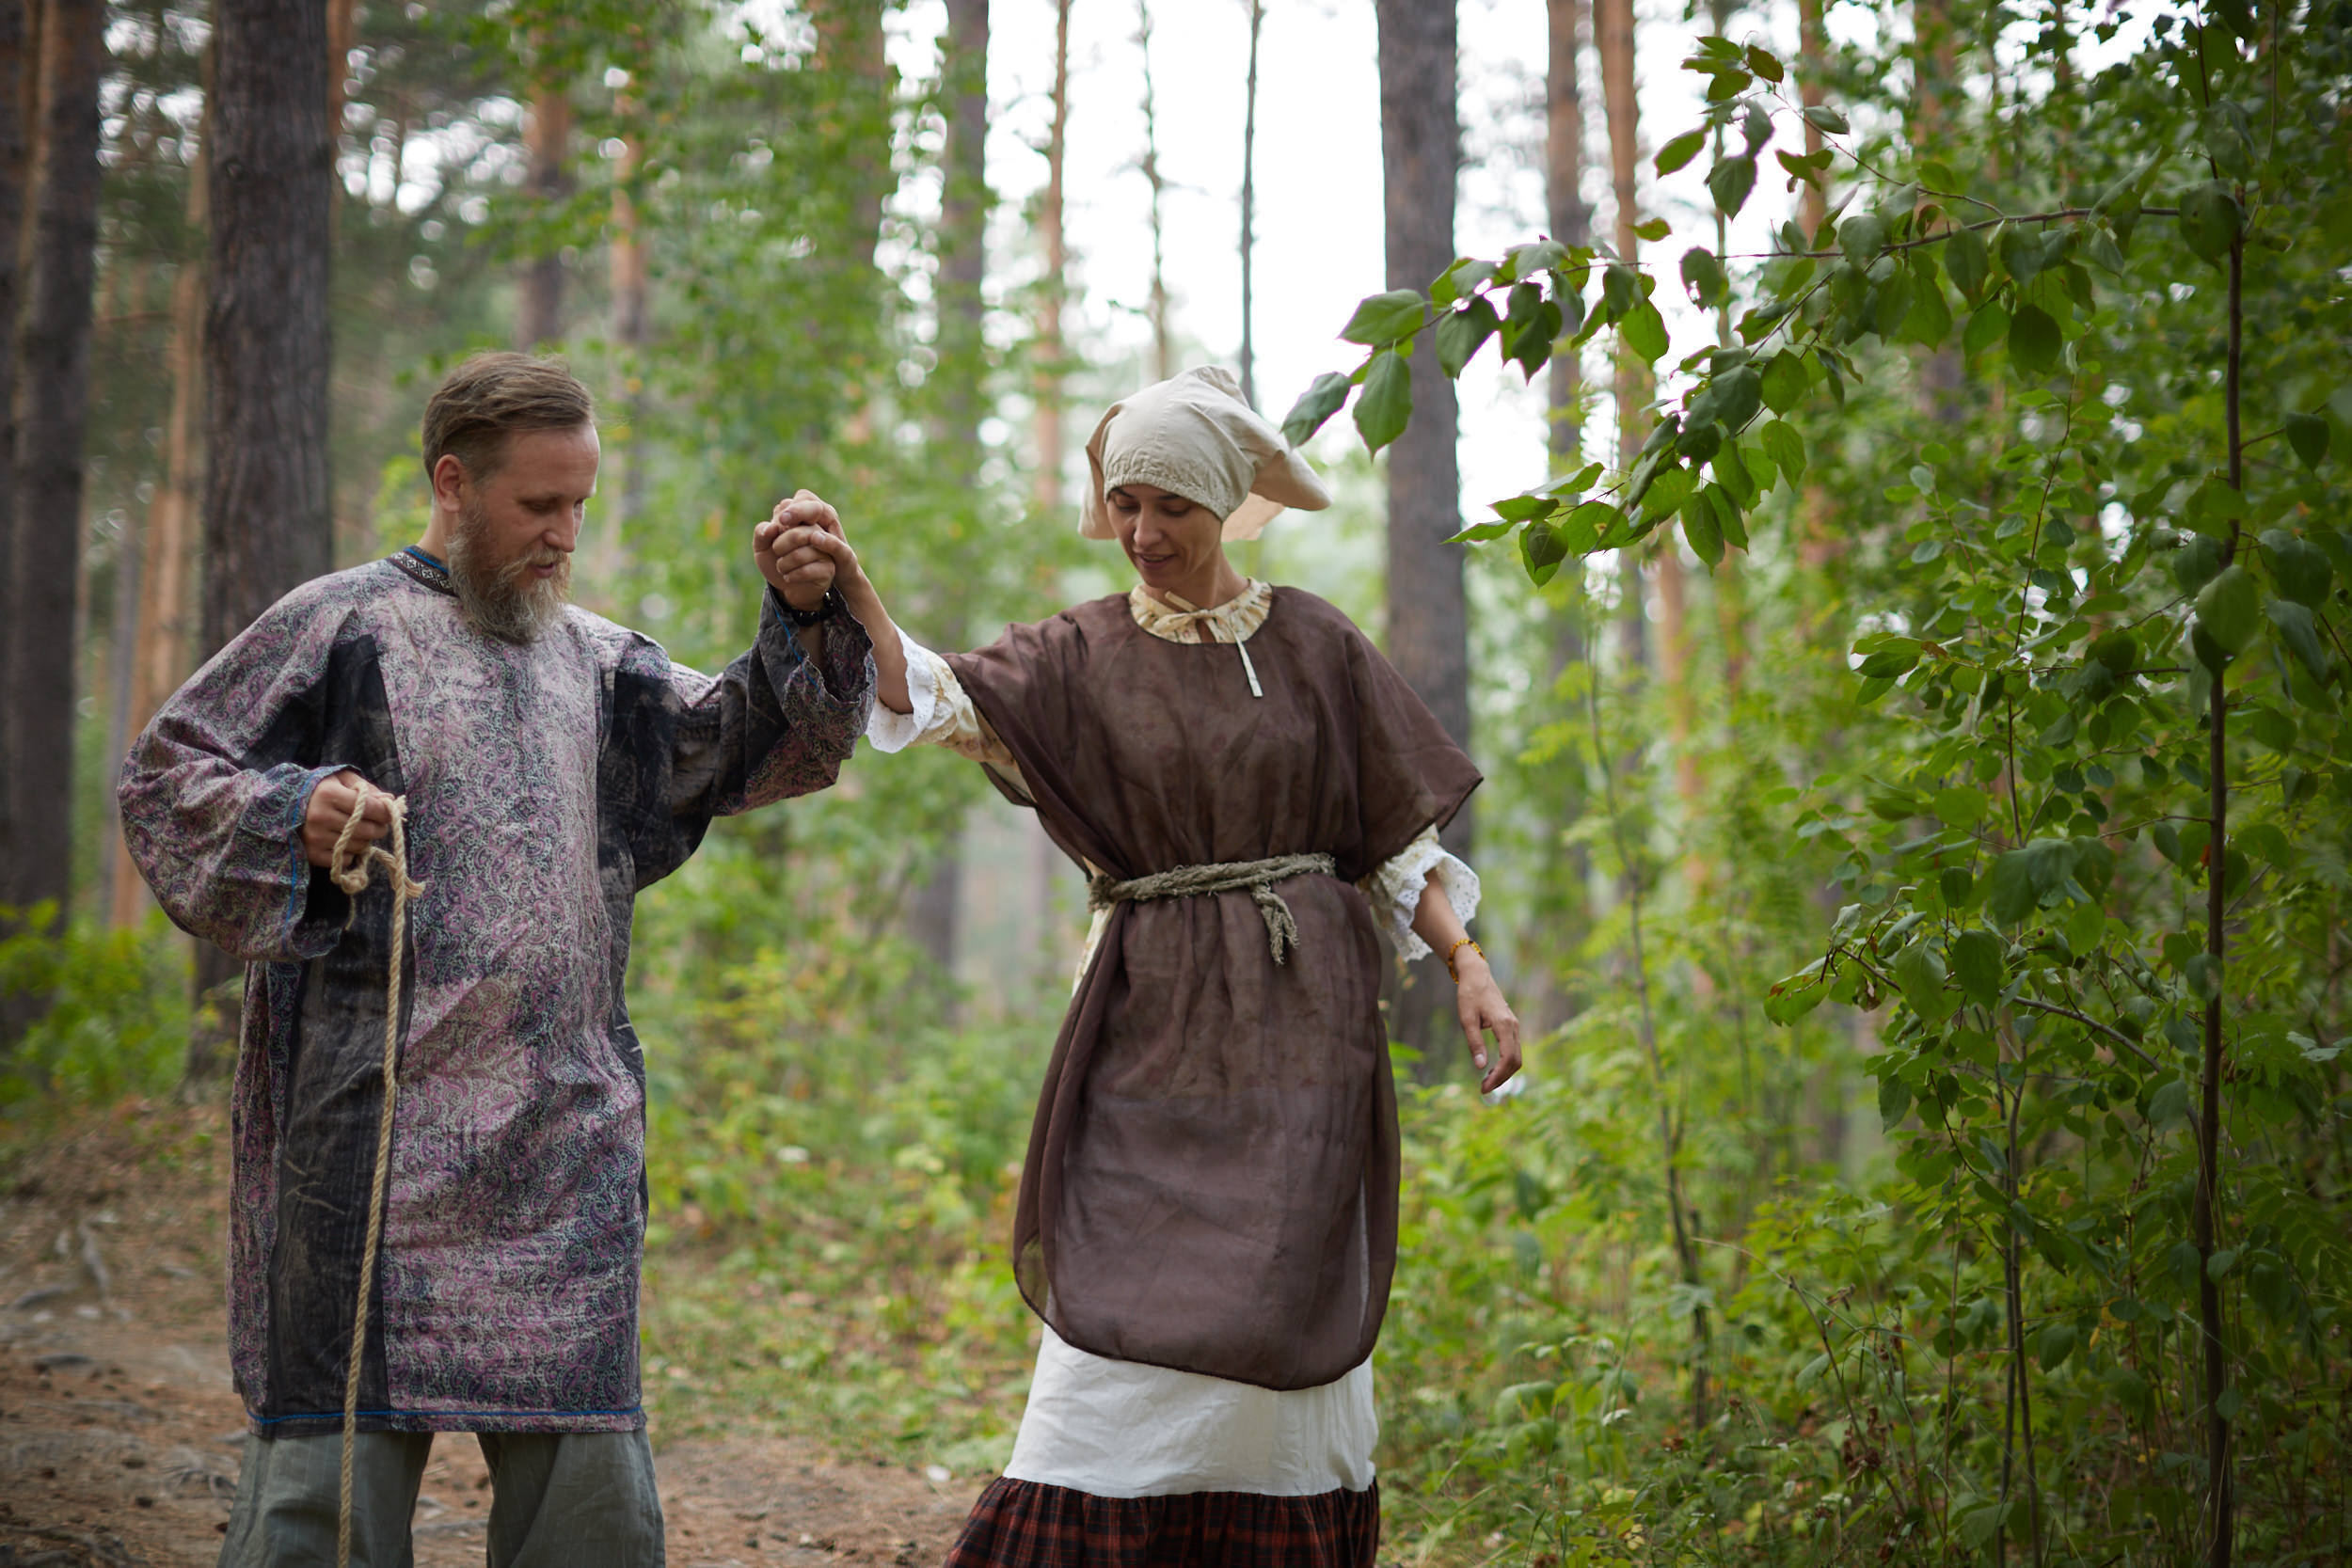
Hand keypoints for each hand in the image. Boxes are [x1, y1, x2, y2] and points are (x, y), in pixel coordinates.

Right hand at [302, 769, 391, 868]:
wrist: (285, 805)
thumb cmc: (320, 789)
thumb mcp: (341, 779)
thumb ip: (366, 787)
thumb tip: (390, 800)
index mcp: (329, 794)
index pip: (371, 807)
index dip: (385, 812)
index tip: (389, 812)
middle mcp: (320, 816)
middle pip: (367, 830)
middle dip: (379, 828)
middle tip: (378, 824)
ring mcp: (315, 837)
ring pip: (358, 846)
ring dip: (364, 840)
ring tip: (357, 830)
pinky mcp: (312, 853)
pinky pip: (345, 859)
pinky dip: (349, 853)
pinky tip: (343, 841)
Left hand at [754, 491, 852, 610]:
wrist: (787, 587)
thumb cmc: (776, 561)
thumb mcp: (762, 546)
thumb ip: (761, 533)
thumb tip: (772, 527)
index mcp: (802, 520)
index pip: (798, 510)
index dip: (786, 516)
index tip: (777, 527)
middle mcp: (817, 532)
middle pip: (797, 534)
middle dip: (779, 546)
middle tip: (777, 552)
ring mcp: (825, 552)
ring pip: (799, 555)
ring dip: (783, 565)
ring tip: (782, 568)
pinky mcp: (828, 569)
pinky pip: (806, 571)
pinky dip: (791, 576)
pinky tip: (789, 577)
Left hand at [1452, 948, 1523, 1093]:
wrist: (1477, 975)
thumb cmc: (1469, 995)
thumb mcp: (1466, 1019)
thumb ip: (1474, 1042)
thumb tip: (1480, 1066)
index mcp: (1504, 1025)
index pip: (1508, 1058)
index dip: (1498, 1076)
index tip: (1484, 1087)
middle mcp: (1514, 1027)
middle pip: (1515, 1061)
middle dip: (1501, 1078)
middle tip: (1483, 1089)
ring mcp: (1514, 1027)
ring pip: (1516, 1057)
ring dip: (1504, 1072)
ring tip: (1486, 1082)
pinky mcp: (1511, 1027)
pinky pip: (1513, 1050)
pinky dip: (1505, 1064)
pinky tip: (1491, 1070)